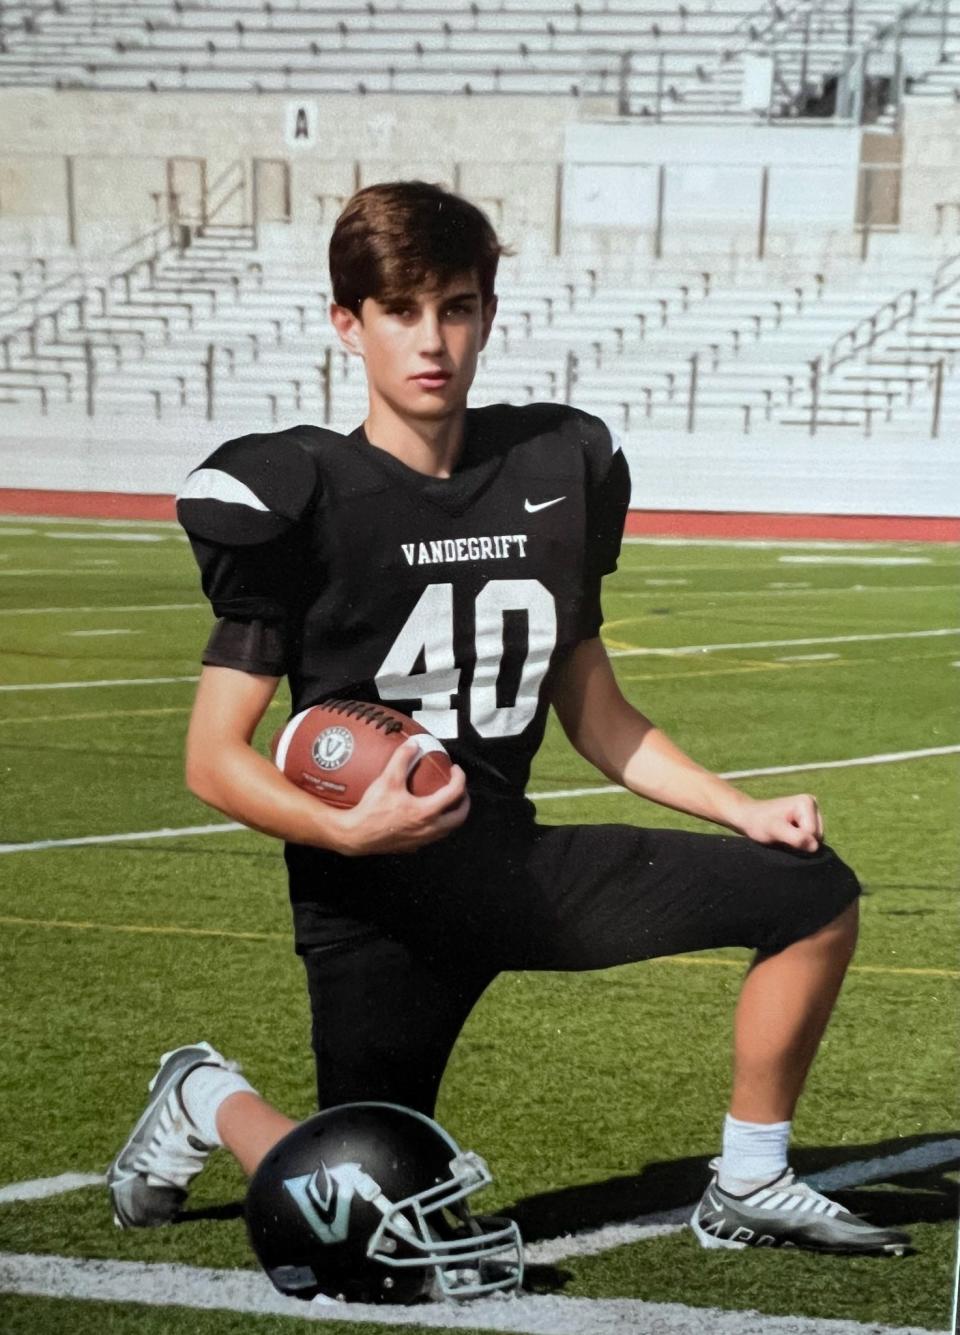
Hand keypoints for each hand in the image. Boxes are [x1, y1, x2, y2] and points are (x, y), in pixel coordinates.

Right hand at [330, 739, 469, 855]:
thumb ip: (402, 759)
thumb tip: (413, 744)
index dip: (460, 778)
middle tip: (458, 789)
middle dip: (463, 802)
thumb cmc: (372, 810)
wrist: (355, 835)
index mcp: (427, 812)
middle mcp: (429, 829)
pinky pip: (431, 837)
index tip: (455, 770)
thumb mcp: (387, 780)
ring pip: (447, 830)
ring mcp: (421, 840)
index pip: (455, 793)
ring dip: (451, 816)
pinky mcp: (411, 847)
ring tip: (445, 803)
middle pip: (459, 817)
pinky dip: (435, 826)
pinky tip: (425, 818)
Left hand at [732, 793, 822, 852]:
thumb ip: (796, 838)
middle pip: (817, 837)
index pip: (813, 834)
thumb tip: (815, 847)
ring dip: (799, 844)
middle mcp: (813, 803)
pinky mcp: (809, 819)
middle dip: (800, 842)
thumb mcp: (775, 831)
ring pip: (815, 840)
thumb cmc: (758, 823)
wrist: (748, 818)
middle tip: (781, 836)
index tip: (779, 833)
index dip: (797, 841)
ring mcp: (812, 812)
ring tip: (783, 836)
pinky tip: (786, 836)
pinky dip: (799, 842)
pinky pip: (811, 840)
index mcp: (807, 802)